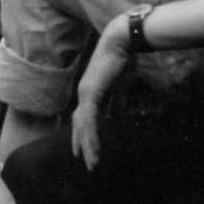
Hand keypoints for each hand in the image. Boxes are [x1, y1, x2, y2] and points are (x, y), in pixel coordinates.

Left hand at [71, 13, 130, 170]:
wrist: (122, 42)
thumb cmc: (124, 59)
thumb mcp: (122, 85)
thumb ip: (118, 100)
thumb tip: (119, 114)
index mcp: (91, 91)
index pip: (84, 117)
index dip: (85, 133)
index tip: (87, 147)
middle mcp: (84, 93)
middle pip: (79, 124)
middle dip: (81, 142)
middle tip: (84, 160)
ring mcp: (85, 93)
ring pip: (83, 125)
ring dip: (87, 144)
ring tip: (92, 162)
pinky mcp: (91, 92)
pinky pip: (89, 119)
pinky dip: (91, 134)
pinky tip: (94, 147)